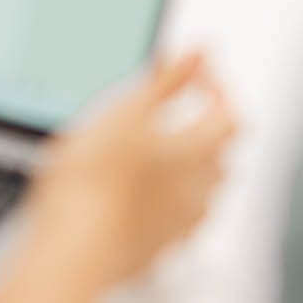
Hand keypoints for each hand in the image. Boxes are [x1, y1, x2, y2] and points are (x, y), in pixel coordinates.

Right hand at [0, 53, 236, 300]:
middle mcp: (198, 190)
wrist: (72, 249)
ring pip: (202, 187)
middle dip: (205, 124)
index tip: (195, 74)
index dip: (217, 88)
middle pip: (221, 152)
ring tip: (157, 148)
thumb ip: (167, 79)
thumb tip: (199, 52)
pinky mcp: (158, 247)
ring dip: (189, 163)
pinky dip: (169, 197)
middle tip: (178, 107)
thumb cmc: (93, 185)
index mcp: (196, 152)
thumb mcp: (125, 111)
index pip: (229, 114)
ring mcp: (180, 223)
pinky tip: (143, 192)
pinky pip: (179, 218)